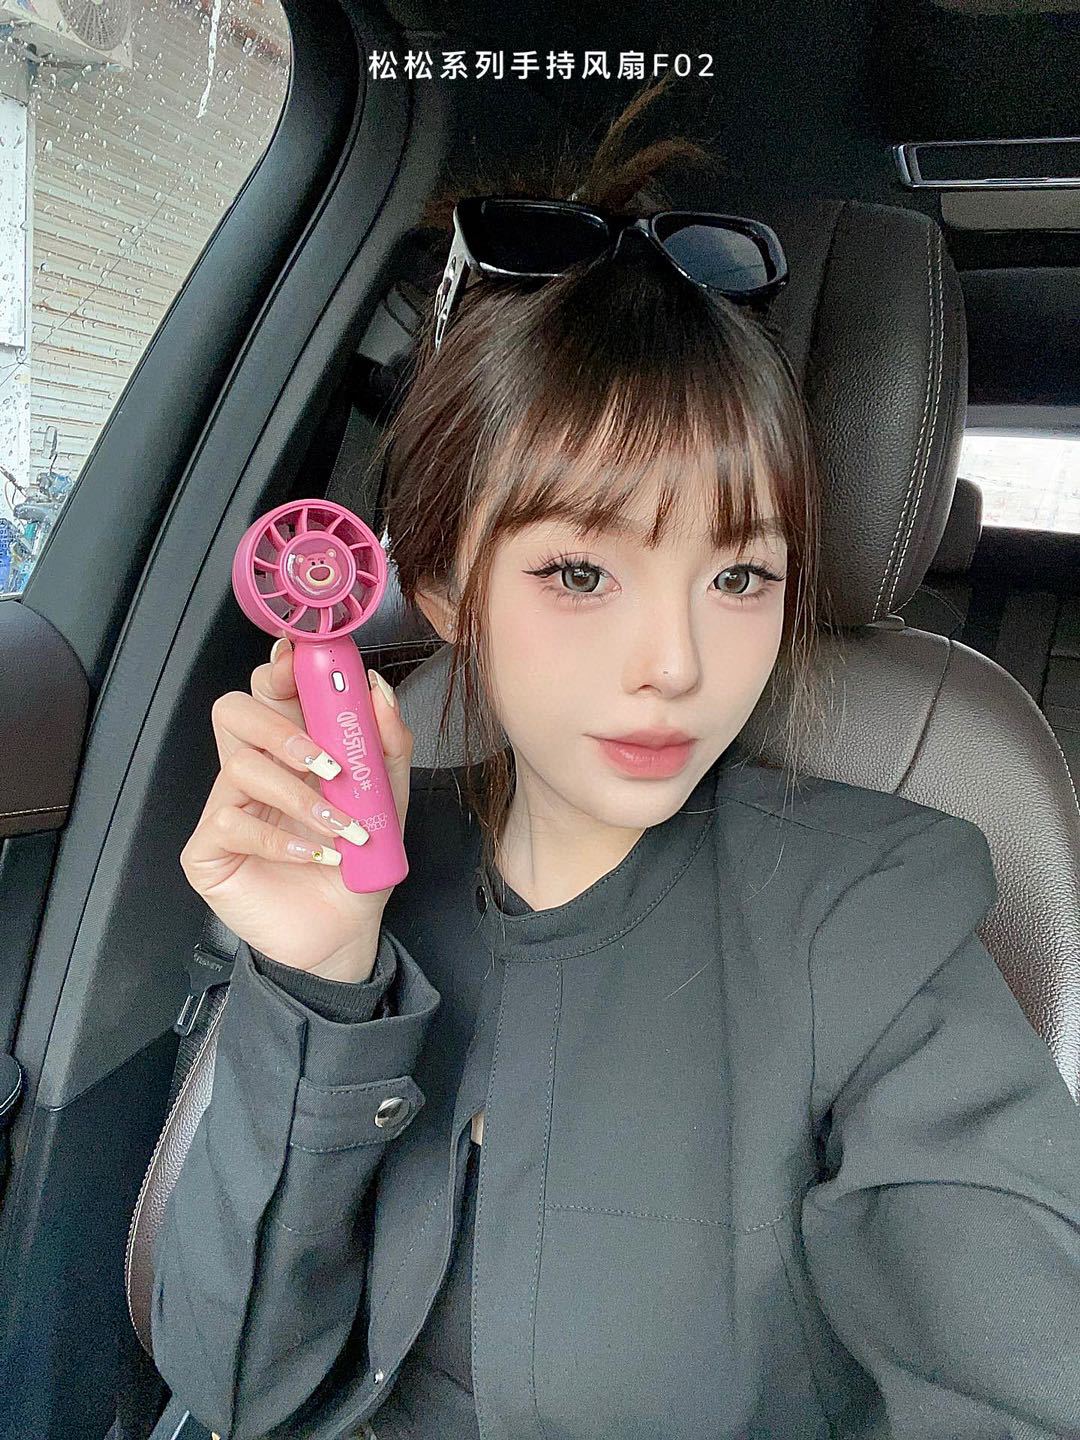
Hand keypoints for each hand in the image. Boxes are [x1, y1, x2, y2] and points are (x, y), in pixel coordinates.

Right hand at [179, 636, 413, 977]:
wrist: (346, 930)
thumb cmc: (359, 861)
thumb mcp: (388, 799)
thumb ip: (387, 743)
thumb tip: (377, 688)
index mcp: (289, 748)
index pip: (269, 690)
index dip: (279, 669)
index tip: (303, 663)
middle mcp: (251, 769)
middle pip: (233, 710)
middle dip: (280, 726)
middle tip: (326, 760)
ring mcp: (224, 807)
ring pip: (239, 767)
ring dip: (299, 797)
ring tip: (341, 829)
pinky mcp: (209, 850)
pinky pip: (229, 822)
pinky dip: (278, 839)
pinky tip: (313, 856)